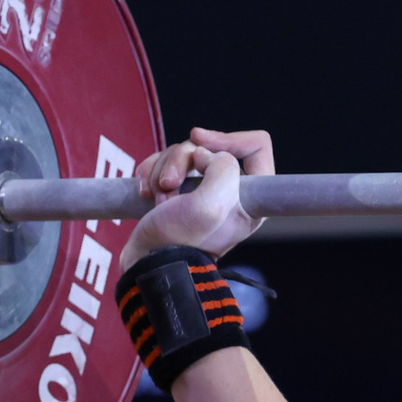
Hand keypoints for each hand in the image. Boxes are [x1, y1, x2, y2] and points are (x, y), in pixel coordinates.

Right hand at [118, 126, 276, 272]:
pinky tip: (144, 192)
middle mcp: (230, 192)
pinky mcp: (178, 193)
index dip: (228, 137)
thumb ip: (224, 167)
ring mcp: (203, 192)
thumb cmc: (181, 241)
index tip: (198, 140)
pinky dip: (151, 173)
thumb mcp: (213, 203)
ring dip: (163, 169)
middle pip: (209, 147)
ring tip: (156, 197)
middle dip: (182, 160)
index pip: (257, 146)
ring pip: (184, 154)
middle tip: (168, 185)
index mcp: (250, 197)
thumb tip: (204, 155)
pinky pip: (165, 164)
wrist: (148, 264)